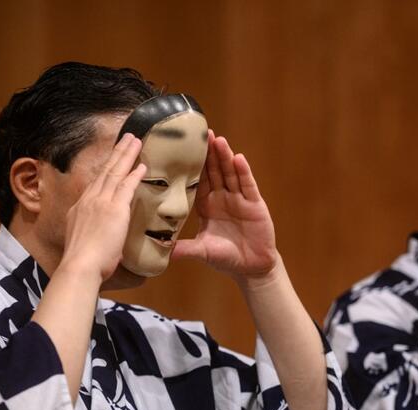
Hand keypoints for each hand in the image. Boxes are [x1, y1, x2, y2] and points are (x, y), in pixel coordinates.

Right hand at [60, 133, 145, 281]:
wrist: (80, 266)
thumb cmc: (83, 262)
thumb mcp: (83, 242)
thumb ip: (93, 235)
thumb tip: (103, 239)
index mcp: (79, 208)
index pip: (96, 183)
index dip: (106, 169)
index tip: (112, 158)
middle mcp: (89, 201)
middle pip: (105, 171)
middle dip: (117, 153)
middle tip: (127, 136)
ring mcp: (101, 203)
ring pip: (115, 173)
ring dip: (127, 155)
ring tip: (136, 141)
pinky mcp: (114, 209)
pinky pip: (126, 187)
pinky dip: (134, 175)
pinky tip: (142, 165)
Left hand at [172, 131, 278, 282]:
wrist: (252, 268)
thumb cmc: (227, 258)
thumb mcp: (203, 252)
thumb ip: (185, 249)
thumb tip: (162, 251)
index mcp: (207, 206)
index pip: (198, 181)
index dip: (192, 165)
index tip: (183, 148)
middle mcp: (222, 199)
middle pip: (215, 172)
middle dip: (209, 153)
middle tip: (201, 132)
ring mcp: (239, 200)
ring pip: (230, 174)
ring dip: (225, 157)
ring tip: (218, 140)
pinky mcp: (255, 205)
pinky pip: (248, 186)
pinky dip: (243, 172)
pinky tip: (239, 159)